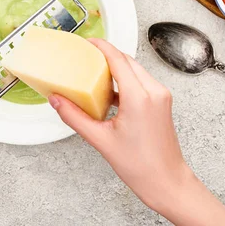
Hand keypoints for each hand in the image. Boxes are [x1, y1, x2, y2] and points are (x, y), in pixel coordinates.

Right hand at [48, 39, 224, 225]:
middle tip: (86, 57)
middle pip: (127, 61)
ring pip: (135, 70)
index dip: (101, 47)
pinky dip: (125, 80)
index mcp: (140, 97)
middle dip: (106, 55)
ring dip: (116, 68)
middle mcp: (154, 92)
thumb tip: (57, 100)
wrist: (167, 182)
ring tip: (95, 73)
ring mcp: (161, 96)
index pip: (118, 59)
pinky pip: (141, 82)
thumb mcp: (101, 140)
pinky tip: (109, 92)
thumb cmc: (142, 167)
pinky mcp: (161, 102)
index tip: (87, 43)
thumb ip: (75, 117)